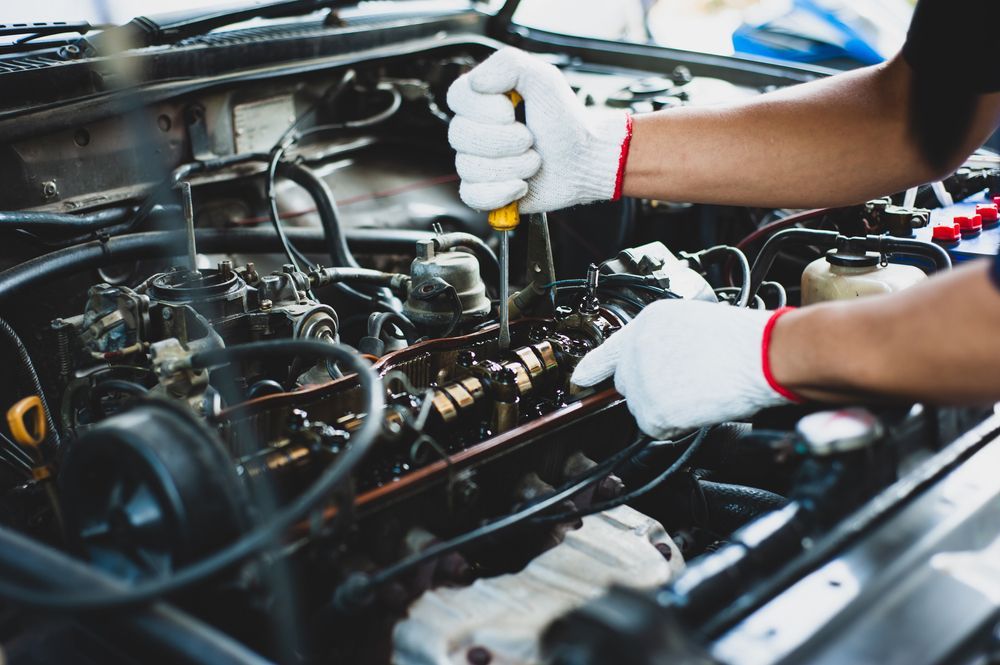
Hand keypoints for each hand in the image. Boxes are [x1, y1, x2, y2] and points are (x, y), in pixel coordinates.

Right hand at [447, 47, 632, 213]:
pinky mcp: (484, 191)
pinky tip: (522, 185)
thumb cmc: (564, 121)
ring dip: (512, 166)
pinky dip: (501, 192)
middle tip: (531, 139)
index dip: (483, 109)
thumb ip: (508, 64)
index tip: (512, 111)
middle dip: (505, 140)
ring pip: (469, 167)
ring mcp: (476, 162)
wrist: (583, 162)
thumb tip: (475, 82)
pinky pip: (472, 195)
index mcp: (481, 99)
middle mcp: (472, 130)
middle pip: (460, 136)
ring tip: (534, 161)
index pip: (457, 98)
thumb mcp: (543, 78)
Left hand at [571, 300, 800, 437]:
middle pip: (627, 385)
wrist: (763, 355)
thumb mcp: (693, 324)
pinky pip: (655, 428)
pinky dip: (674, 426)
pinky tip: (697, 406)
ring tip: (697, 391)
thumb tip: (657, 363)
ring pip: (640, 408)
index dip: (591, 369)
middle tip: (686, 385)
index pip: (608, 350)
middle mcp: (638, 347)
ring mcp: (643, 378)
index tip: (579, 381)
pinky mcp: (653, 406)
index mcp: (648, 321)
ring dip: (665, 409)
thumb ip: (663, 342)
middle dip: (650, 391)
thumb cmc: (744, 341)